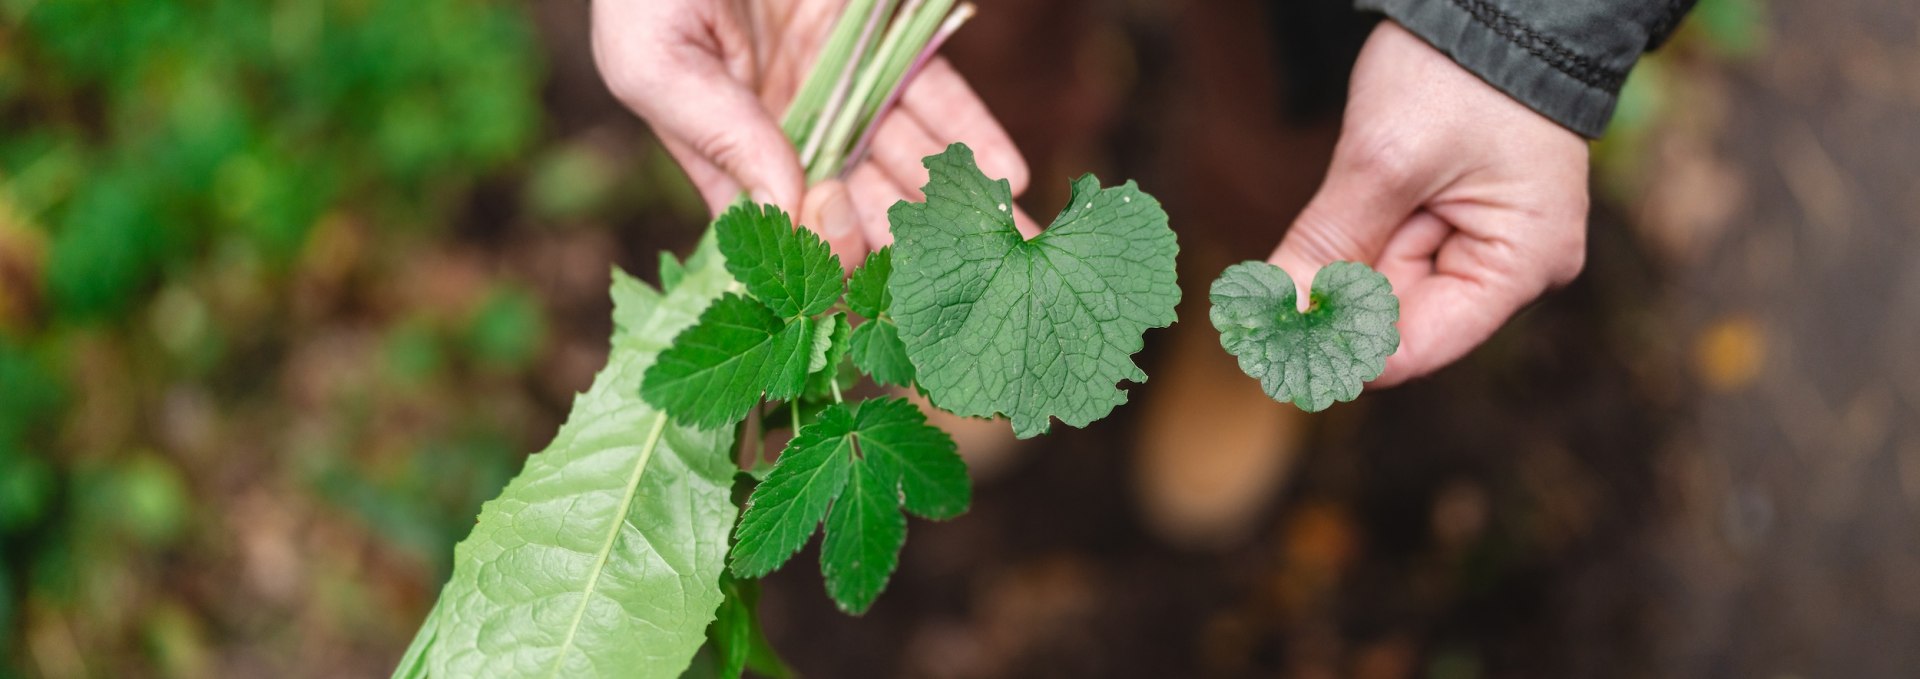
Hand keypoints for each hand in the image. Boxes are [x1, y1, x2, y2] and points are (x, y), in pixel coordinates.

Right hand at [590, 0, 1030, 265]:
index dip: (829, 262)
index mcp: (729, 149)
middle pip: (863, 205)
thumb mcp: (655, 58)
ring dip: (958, 208)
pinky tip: (1006, 175)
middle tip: (964, 299)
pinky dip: (971, 132)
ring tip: (1006, 252)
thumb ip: (719, 133)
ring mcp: (847, 87)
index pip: (786, 227)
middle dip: (914, 254)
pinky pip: (937, 94)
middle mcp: (794, 129)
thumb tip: (790, 211)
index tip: (869, 296)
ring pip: (910, 158)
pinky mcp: (889, 40)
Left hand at [1271, 21, 1588, 385]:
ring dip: (1336, 270)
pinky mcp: (1458, 220)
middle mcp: (1513, 269)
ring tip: (1307, 239)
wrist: (1494, 3)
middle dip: (1329, 303)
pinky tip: (1325, 229)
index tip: (1264, 339)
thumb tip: (1272, 321)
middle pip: (1398, 322)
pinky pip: (1390, 253)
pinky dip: (1350, 245)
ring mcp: (1486, 244)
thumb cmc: (1455, 72)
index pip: (1416, 349)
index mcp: (1521, 266)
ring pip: (1384, 289)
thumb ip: (1328, 247)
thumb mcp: (1383, 162)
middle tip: (1257, 295)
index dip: (1337, 350)